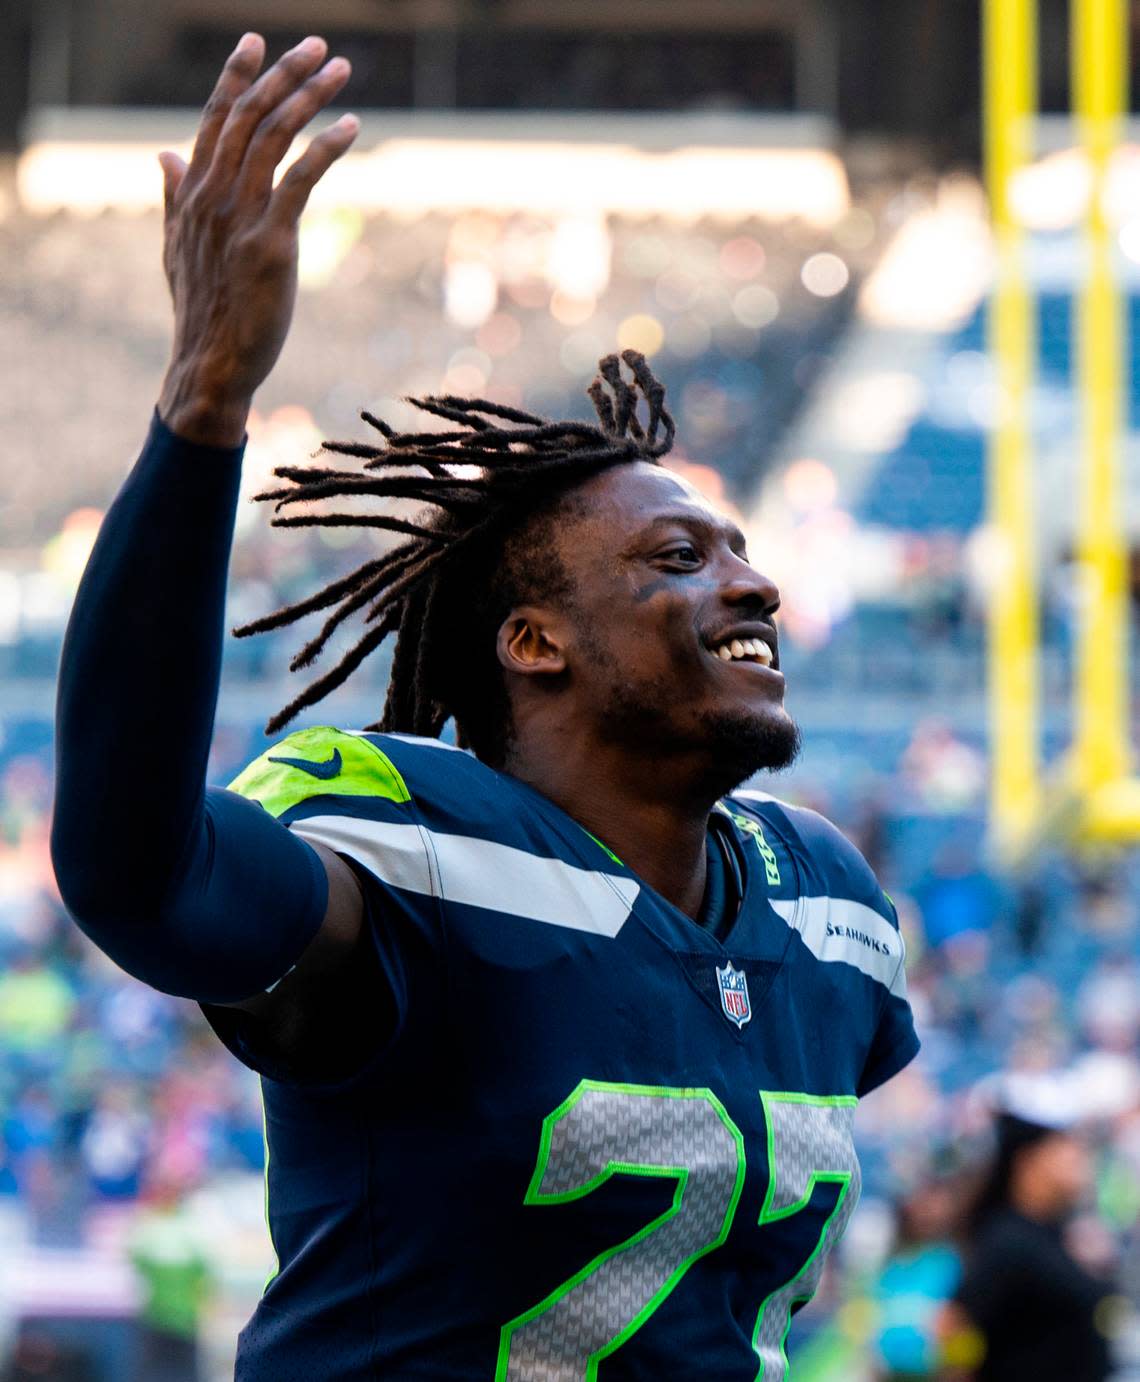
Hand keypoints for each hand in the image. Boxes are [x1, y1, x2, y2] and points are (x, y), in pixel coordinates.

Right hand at [156, 33, 357, 445]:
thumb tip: (165, 153)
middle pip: (249, 116)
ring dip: (309, 97)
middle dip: (283, 74)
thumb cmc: (202, 310)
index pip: (216, 118)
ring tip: (340, 69)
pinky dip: (327, 147)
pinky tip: (352, 126)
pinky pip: (301, 180)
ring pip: (274, 137)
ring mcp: (240, 217)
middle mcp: (213, 195)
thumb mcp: (178, 246)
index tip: (257, 41)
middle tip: (316, 45)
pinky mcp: (271, 243)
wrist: (211, 363)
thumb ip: (175, 195)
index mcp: (192, 192)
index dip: (237, 75)